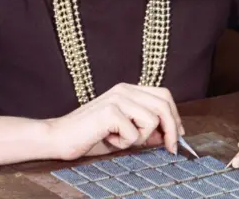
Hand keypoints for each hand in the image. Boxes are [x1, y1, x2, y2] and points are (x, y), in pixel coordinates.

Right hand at [47, 83, 184, 160]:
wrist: (59, 138)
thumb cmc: (90, 136)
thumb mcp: (124, 133)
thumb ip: (145, 130)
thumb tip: (169, 135)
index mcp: (127, 90)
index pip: (163, 95)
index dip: (175, 115)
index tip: (178, 135)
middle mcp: (124, 90)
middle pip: (163, 104)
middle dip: (171, 129)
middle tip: (169, 149)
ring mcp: (117, 98)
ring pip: (151, 121)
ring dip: (140, 139)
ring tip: (118, 139)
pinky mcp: (110, 111)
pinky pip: (134, 134)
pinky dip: (124, 143)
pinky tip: (107, 139)